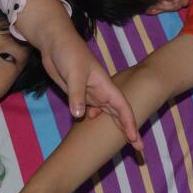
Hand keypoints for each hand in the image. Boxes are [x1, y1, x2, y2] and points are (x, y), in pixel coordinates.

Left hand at [16, 0, 140, 149]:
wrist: (54, 43)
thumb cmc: (68, 53)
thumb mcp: (73, 72)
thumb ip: (77, 94)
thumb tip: (80, 116)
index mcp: (104, 85)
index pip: (122, 107)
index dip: (129, 123)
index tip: (134, 139)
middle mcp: (100, 91)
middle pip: (118, 114)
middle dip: (128, 131)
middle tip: (138, 150)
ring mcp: (90, 94)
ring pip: (106, 114)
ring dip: (113, 127)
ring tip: (120, 144)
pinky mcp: (78, 94)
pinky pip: (90, 111)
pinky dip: (94, 120)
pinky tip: (91, 128)